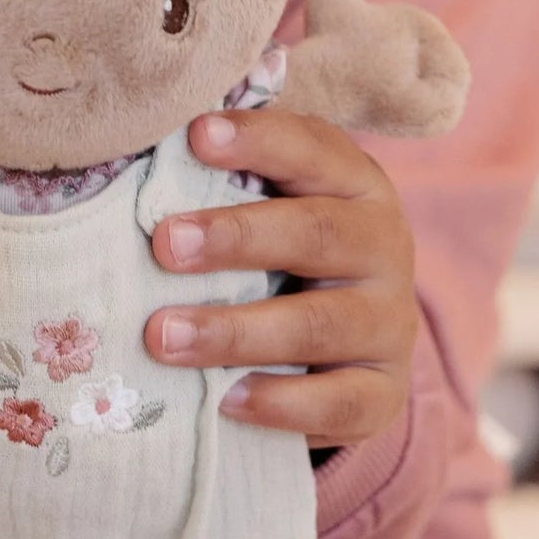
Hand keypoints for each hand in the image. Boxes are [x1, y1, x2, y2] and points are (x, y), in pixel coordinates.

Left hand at [144, 107, 416, 448]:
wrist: (356, 334)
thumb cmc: (286, 243)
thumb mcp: (272, 196)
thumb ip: (227, 173)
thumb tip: (149, 147)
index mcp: (354, 182)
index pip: (310, 149)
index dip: (256, 140)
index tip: (196, 136)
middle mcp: (383, 246)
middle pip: (315, 233)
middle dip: (235, 237)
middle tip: (164, 244)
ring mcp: (389, 322)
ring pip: (317, 324)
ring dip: (234, 331)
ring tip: (162, 335)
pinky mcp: (383, 392)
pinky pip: (338, 402)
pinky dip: (278, 402)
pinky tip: (222, 397)